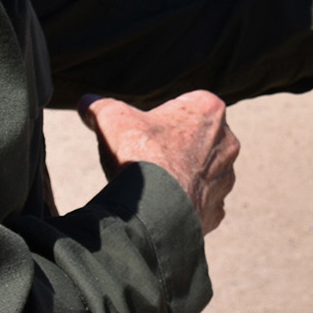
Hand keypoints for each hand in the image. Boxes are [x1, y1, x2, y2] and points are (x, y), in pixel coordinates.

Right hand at [80, 92, 240, 233]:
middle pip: (196, 139)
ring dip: (183, 176)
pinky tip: (162, 207)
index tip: (144, 131)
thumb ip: (100, 106)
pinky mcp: (217, 210)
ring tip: (153, 184)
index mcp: (209, 109)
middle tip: (147, 157)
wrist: (153, 208)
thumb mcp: (111, 119)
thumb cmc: (139, 154)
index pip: (186, 105)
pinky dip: (184, 205)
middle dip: (175, 146)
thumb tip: (86, 103)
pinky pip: (201, 204)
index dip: (161, 117)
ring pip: (202, 172)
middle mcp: (227, 141)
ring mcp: (226, 178)